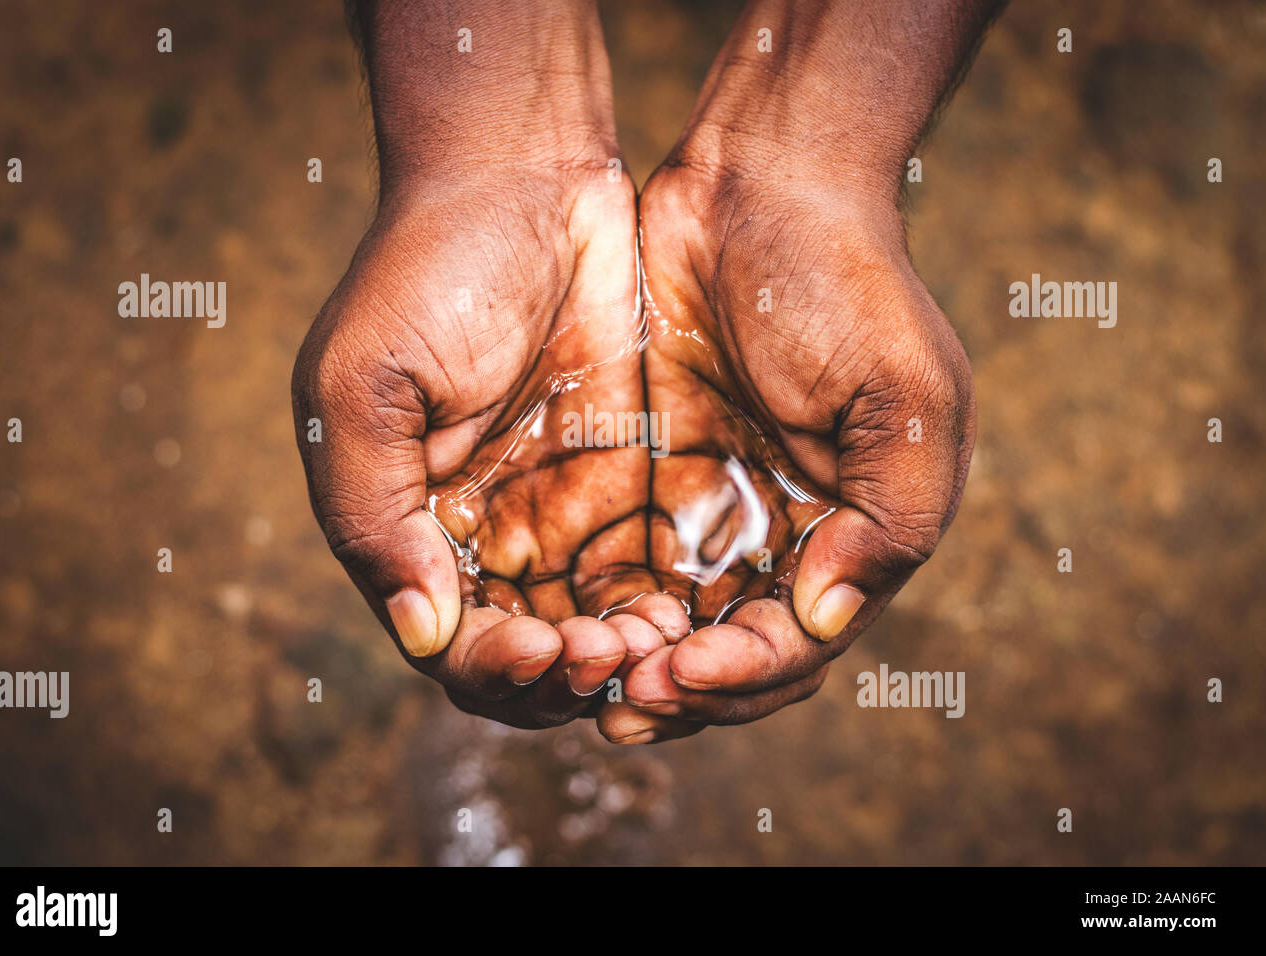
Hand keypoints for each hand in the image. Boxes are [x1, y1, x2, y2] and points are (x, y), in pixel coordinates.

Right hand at [292, 0, 688, 728]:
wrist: (526, 174)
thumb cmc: (427, 269)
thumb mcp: (363, 387)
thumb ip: (375, 516)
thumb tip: (422, 634)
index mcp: (410, 526)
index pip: (450, 645)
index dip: (495, 670)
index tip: (543, 648)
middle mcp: (484, 533)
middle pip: (527, 659)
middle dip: (566, 678)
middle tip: (610, 654)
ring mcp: (558, 509)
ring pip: (593, 630)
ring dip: (621, 658)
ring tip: (656, 641)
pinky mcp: (625, 479)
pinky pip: (646, 570)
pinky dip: (663, 607)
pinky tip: (686, 607)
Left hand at [599, 0, 993, 742]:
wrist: (758, 182)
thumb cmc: (846, 283)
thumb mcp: (906, 397)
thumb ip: (892, 520)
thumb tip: (823, 619)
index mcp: (847, 538)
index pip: (796, 645)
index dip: (745, 676)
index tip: (686, 671)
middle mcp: (776, 539)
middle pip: (728, 657)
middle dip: (681, 690)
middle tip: (622, 704)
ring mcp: (706, 509)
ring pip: (666, 625)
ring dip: (628, 664)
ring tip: (583, 677)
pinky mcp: (643, 476)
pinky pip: (612, 563)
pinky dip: (591, 602)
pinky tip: (555, 620)